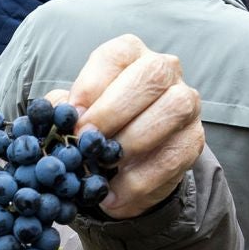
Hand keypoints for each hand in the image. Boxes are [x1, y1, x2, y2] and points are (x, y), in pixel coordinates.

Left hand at [49, 35, 203, 218]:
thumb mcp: (74, 114)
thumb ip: (62, 110)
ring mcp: (186, 103)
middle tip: (88, 139)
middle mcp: (164, 71)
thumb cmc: (96, 127)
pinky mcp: (193, 140)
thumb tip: (55, 115)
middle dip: (114, 109)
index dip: (93, 84)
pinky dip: (139, 180)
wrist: (124, 166)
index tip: (73, 114)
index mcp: (130, 55)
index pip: (117, 55)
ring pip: (173, 108)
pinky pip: (174, 156)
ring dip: (133, 140)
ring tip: (104, 165)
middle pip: (151, 75)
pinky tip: (114, 194)